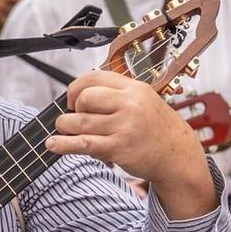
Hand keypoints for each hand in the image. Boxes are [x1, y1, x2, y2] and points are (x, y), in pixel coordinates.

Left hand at [48, 70, 217, 215]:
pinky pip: (84, 144)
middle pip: (84, 97)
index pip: (93, 77)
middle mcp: (130, 104)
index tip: (72, 101)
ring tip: (64, 130)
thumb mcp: (141, 100)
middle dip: (73, 108)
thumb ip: (113, 94)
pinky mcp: (119, 148)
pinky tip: (53, 145)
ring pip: (80, 121)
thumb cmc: (153, 126)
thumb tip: (75, 96)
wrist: (177, 154)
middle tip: (75, 118)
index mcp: (133, 88)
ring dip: (65, 126)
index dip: (76, 88)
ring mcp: (125, 126)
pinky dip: (64, 144)